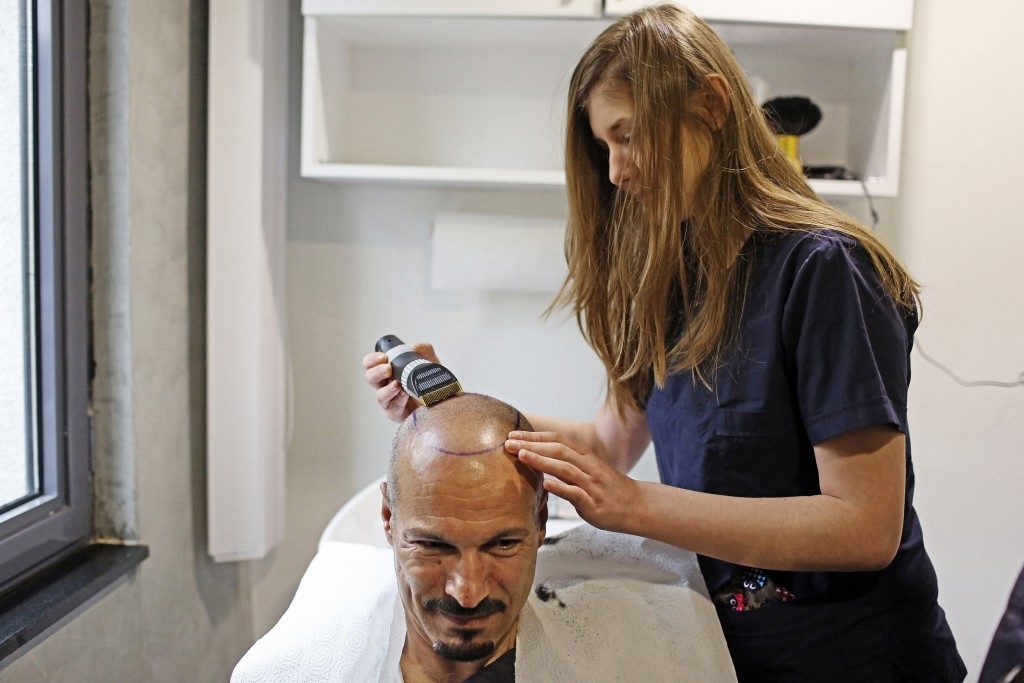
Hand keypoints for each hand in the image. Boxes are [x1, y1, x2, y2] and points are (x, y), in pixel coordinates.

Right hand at [361, 342, 440, 423]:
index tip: (383, 357)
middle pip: (370, 378)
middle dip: (377, 372)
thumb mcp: (430, 362)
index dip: (372, 360)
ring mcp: (390, 401)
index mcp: (388, 371)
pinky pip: (392, 408)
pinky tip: (404, 395)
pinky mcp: (396, 414)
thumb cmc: (430, 382)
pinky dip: (398, 400)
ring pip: (379, 396)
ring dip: (387, 389)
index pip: (370, 364)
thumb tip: (413, 347)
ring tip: (397, 384)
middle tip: (388, 369)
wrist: (442, 401)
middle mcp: (385, 385)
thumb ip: (423, 350)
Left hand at [505, 430, 642, 533]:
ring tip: (522, 456)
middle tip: (508, 443)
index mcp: (585, 456)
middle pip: (557, 450)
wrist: (637, 506)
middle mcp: (588, 466)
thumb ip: (567, 464)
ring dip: (542, 461)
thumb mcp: (589, 470)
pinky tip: (546, 484)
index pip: (556, 440)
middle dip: (532, 445)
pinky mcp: (593, 504)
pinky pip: (575, 493)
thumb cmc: (608, 489)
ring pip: (565, 468)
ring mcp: (591, 484)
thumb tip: (539, 458)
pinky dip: (561, 488)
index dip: (534, 436)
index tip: (513, 434)